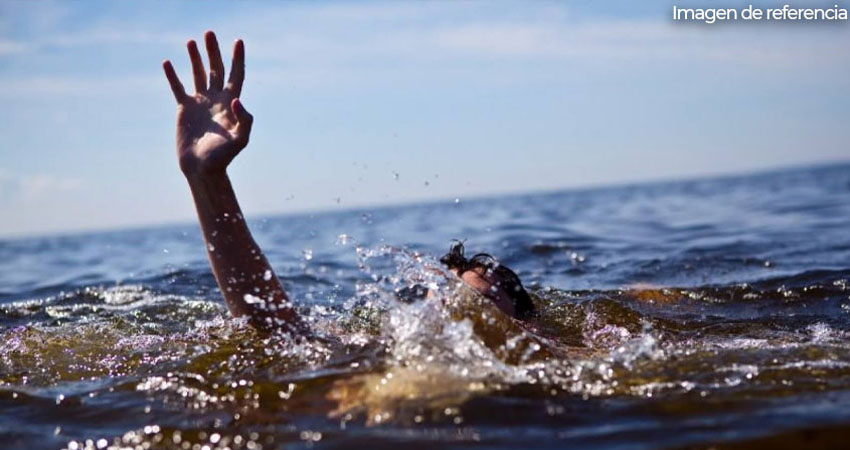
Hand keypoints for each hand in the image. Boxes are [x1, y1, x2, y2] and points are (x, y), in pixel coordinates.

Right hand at [162, 31, 252, 175]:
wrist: (202, 168)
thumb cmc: (223, 157)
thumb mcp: (240, 140)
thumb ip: (244, 120)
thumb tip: (237, 100)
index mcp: (231, 104)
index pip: (236, 75)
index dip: (237, 59)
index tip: (238, 41)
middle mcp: (216, 100)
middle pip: (216, 69)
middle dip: (213, 51)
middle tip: (209, 33)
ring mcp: (200, 103)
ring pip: (198, 74)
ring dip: (195, 58)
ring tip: (191, 41)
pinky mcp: (184, 109)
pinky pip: (178, 88)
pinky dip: (173, 76)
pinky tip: (168, 62)